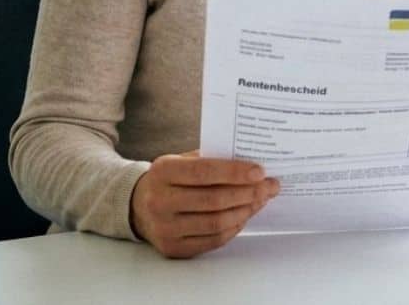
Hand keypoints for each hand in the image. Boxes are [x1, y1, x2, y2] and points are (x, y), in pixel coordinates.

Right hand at [128, 150, 280, 257]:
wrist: (138, 205)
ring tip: (261, 200)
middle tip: (270, 186)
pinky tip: (245, 215)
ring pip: (216, 223)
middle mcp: (160, 201)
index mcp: (163, 172)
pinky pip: (213, 240)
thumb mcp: (181, 160)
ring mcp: (165, 228)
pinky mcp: (173, 248)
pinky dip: (234, 228)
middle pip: (214, 200)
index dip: (235, 172)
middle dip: (248, 193)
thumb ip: (211, 160)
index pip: (204, 172)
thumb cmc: (170, 179)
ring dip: (245, 211)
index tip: (260, 171)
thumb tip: (252, 168)